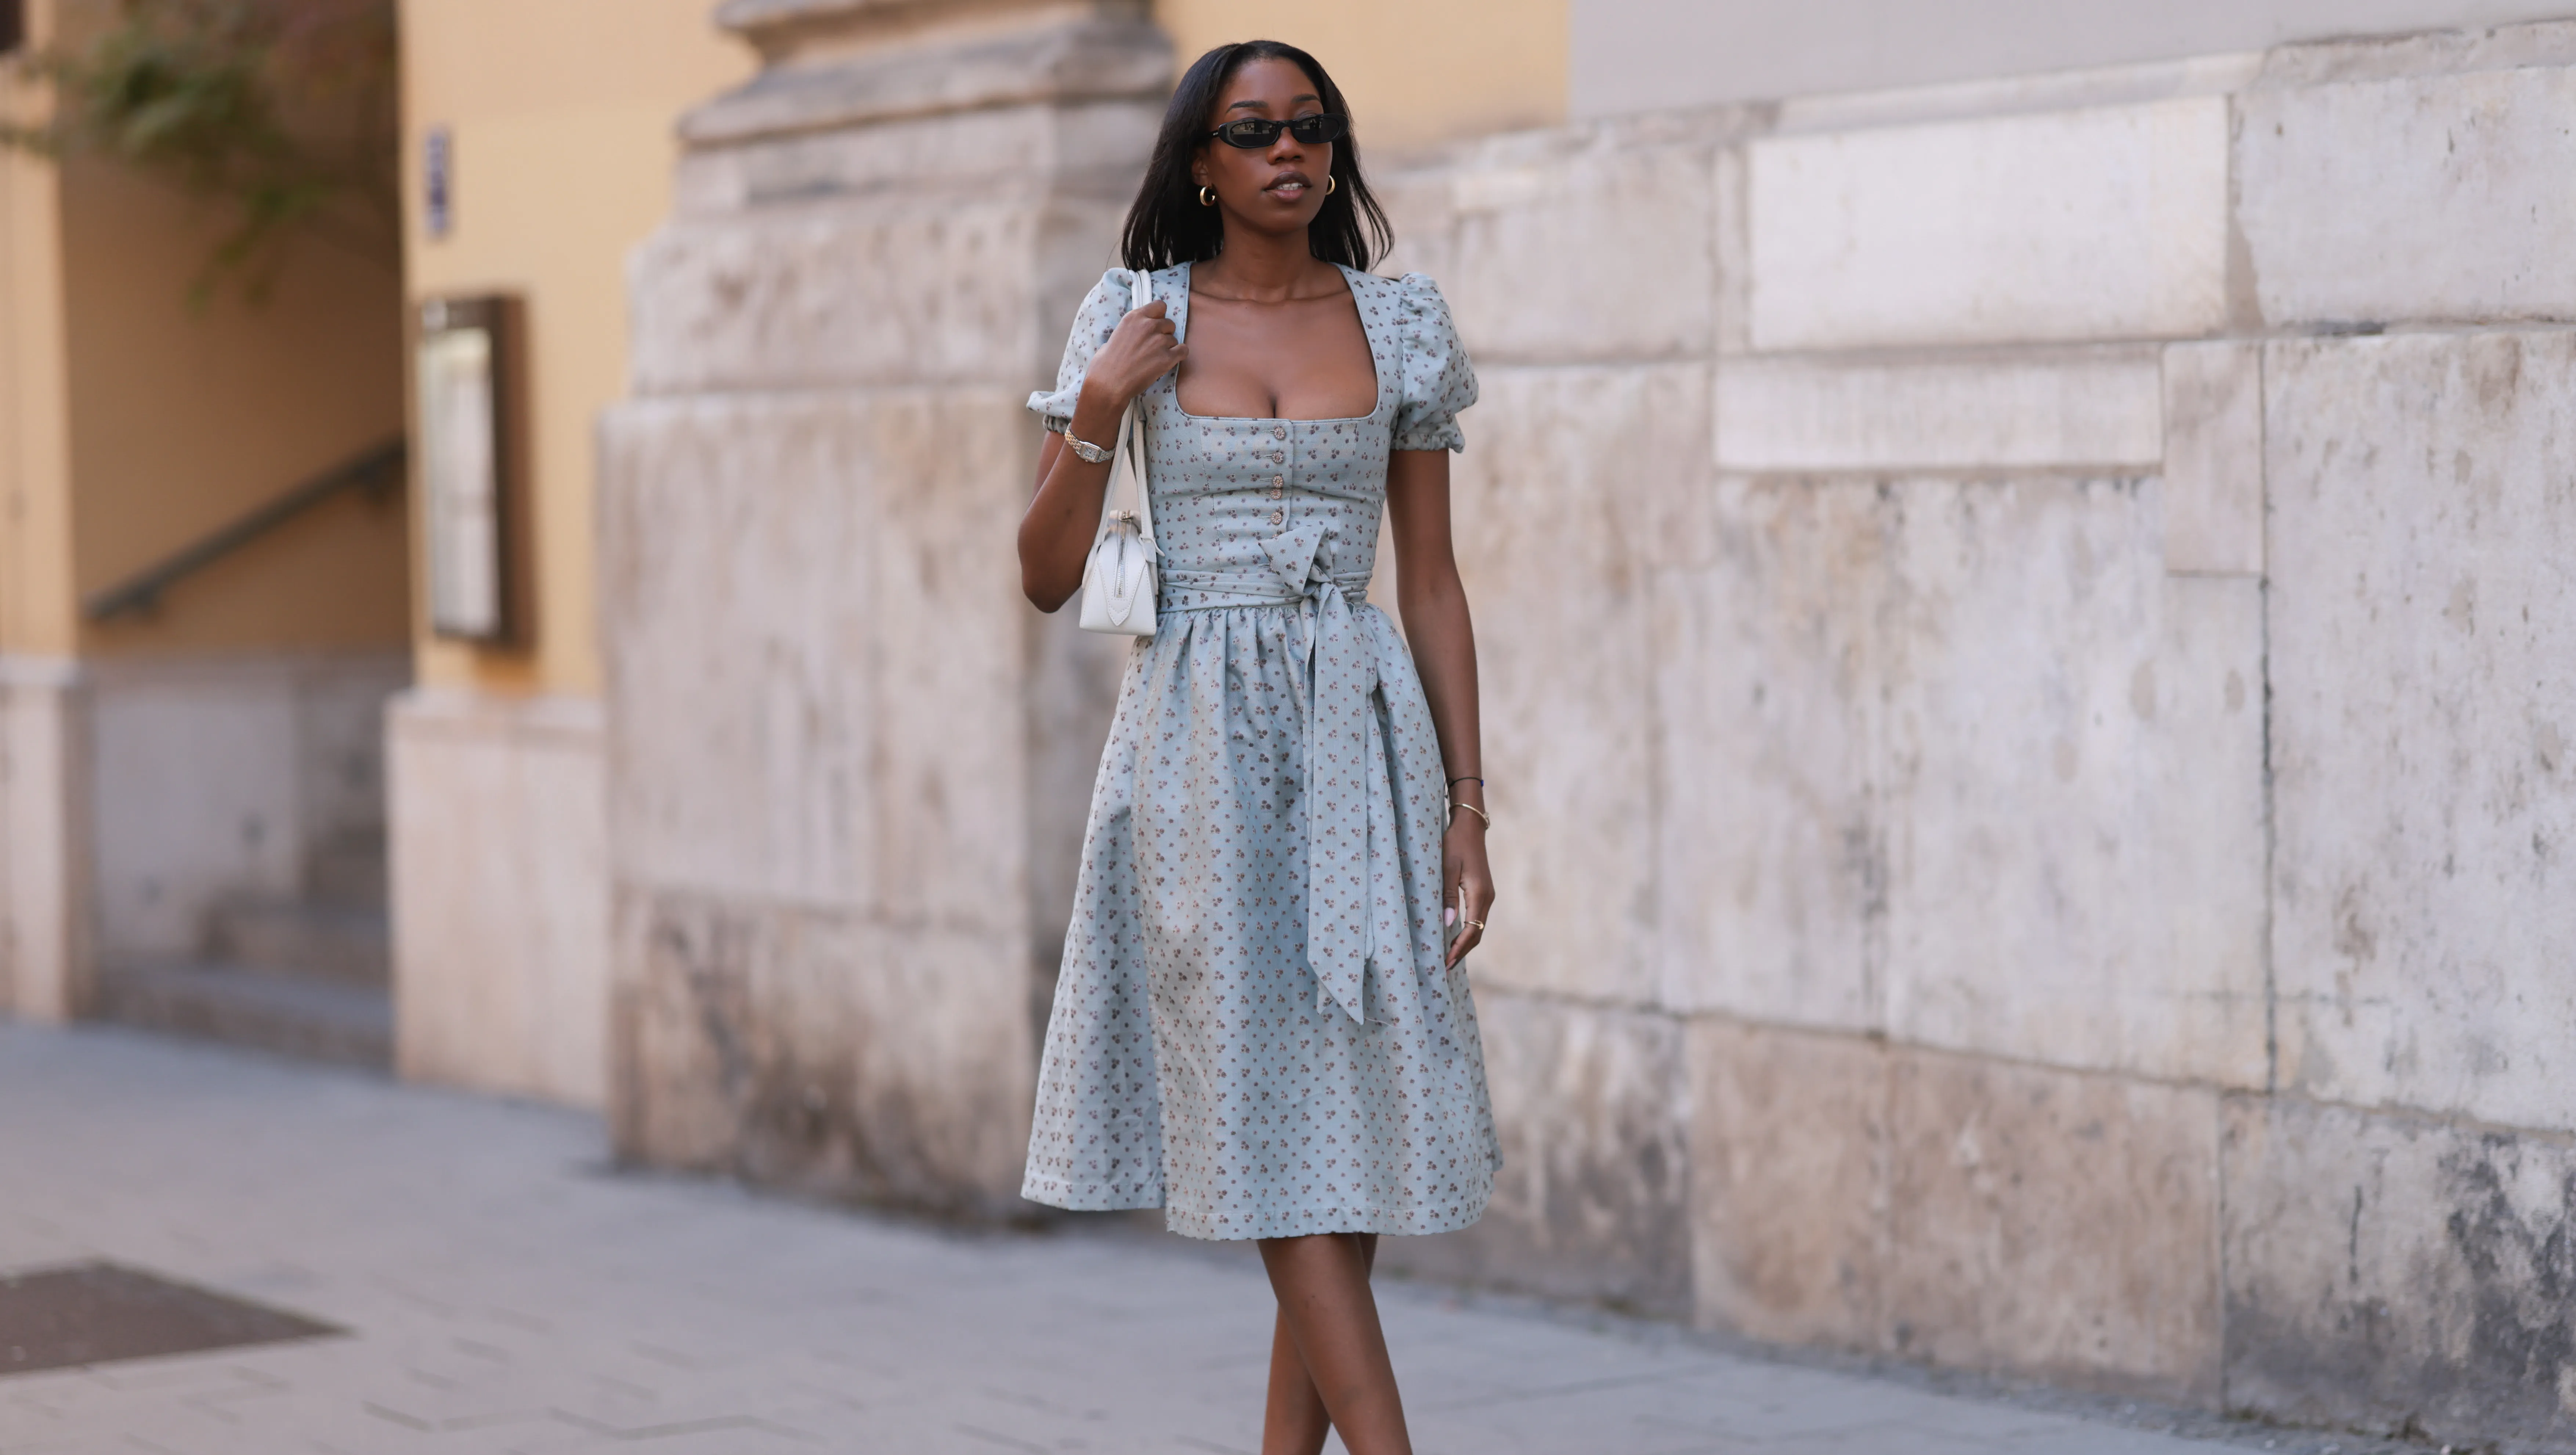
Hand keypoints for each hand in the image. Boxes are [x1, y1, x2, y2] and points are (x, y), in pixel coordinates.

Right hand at [1076, 300, 1184, 417]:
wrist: (1108, 383)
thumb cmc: (1106, 363)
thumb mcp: (1116, 335)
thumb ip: (1132, 329)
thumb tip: (1137, 332)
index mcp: (1134, 317)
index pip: (1159, 305)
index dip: (1159, 316)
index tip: (1157, 323)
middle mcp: (1148, 325)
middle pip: (1169, 323)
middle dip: (1164, 334)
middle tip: (1153, 346)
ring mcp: (1159, 341)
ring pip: (1174, 339)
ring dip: (1168, 348)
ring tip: (1153, 359)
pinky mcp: (1167, 358)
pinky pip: (1183, 351)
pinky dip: (1178, 356)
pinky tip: (1168, 361)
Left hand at [1442, 814, 1491, 967]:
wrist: (1469, 827)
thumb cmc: (1455, 844)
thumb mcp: (1446, 868)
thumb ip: (1448, 896)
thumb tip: (1448, 924)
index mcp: (1479, 893)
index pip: (1472, 929)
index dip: (1459, 948)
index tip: (1446, 961)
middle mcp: (1487, 897)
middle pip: (1478, 933)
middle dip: (1463, 951)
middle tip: (1445, 966)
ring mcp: (1487, 895)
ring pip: (1479, 926)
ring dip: (1466, 943)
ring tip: (1449, 957)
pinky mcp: (1483, 891)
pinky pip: (1477, 918)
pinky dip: (1468, 931)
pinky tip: (1456, 937)